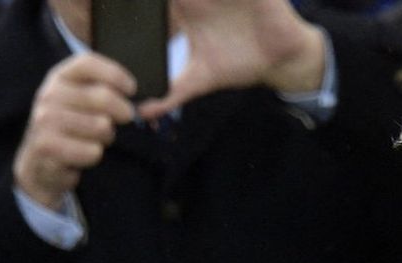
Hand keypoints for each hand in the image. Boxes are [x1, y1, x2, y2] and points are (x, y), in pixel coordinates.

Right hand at [13, 53, 135, 209]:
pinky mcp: (46, 145)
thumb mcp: (91, 107)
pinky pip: (92, 151)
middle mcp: (49, 94)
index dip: (115, 74)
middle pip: (104, 97)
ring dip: (107, 138)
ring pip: (101, 126)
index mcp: (61, 77)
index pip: (88, 63)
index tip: (132, 90)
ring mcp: (45, 119)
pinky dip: (94, 156)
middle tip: (118, 123)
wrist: (40, 164)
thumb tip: (160, 105)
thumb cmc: (74, 130)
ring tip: (94, 140)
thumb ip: (124, 101)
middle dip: (122, 114)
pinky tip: (82, 155)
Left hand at [138, 0, 325, 119]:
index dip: (135, 2)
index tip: (120, 6)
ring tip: (191, 4)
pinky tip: (218, 1)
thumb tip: (142, 112)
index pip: (154, 1)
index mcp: (186, 10)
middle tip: (148, 2)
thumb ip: (172, 92)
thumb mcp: (201, 79)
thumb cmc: (241, 65)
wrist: (281, 60)